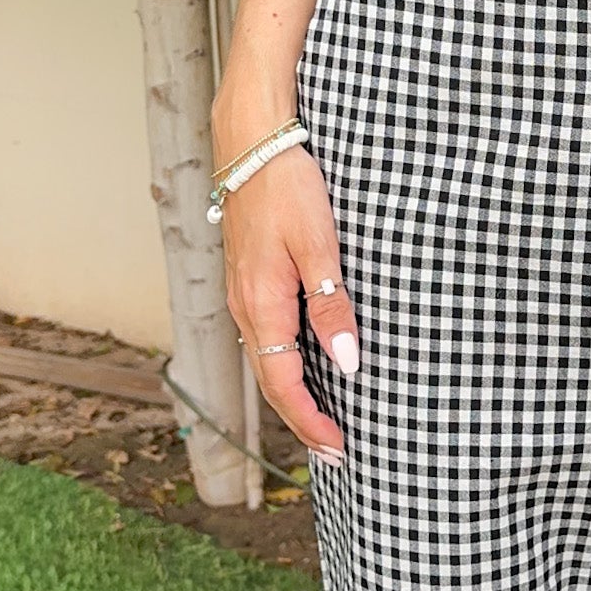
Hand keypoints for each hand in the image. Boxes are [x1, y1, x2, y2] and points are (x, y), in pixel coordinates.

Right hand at [218, 144, 359, 464]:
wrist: (252, 138)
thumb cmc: (288, 185)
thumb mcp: (320, 245)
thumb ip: (332, 306)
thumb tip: (346, 363)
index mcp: (262, 305)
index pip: (284, 384)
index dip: (311, 422)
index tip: (340, 448)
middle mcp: (246, 307)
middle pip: (273, 382)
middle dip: (304, 420)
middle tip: (338, 453)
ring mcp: (245, 294)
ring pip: (269, 360)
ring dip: (296, 395)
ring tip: (327, 421)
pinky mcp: (251, 279)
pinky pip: (268, 337)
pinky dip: (288, 365)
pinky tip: (312, 367)